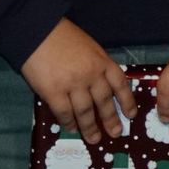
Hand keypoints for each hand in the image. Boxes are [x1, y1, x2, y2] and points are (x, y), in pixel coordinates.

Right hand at [20, 19, 134, 143]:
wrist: (37, 30)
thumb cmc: (62, 36)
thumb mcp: (89, 47)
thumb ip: (97, 65)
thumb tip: (102, 87)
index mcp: (102, 61)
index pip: (120, 84)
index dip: (127, 101)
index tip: (131, 115)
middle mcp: (91, 74)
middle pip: (105, 102)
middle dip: (111, 119)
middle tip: (115, 133)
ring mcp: (73, 84)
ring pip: (86, 112)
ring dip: (90, 127)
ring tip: (94, 138)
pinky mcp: (53, 92)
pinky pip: (64, 113)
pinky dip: (69, 122)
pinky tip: (72, 128)